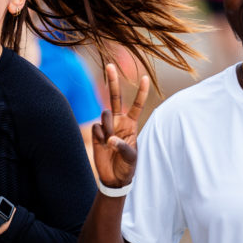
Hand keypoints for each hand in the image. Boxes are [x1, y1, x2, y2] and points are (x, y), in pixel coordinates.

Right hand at [91, 63, 149, 188]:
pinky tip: (103, 145)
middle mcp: (119, 121)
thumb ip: (123, 147)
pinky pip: (96, 127)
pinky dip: (100, 136)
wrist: (114, 178)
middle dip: (113, 81)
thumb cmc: (127, 167)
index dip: (141, 92)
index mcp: (131, 124)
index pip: (136, 104)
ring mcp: (107, 126)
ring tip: (110, 141)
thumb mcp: (131, 158)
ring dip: (108, 126)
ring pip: (104, 114)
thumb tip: (110, 138)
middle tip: (110, 65)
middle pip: (115, 97)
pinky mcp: (96, 133)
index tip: (145, 77)